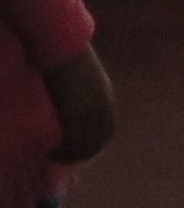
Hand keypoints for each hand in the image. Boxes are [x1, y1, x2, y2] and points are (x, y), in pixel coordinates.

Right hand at [41, 48, 112, 163]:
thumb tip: (79, 112)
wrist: (64, 48)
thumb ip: (89, 97)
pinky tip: (50, 151)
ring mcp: (89, 111)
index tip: (81, 149)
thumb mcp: (88, 81)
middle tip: (65, 158)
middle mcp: (102, 106)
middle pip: (98, 142)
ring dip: (69, 157)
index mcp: (108, 97)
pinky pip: (71, 143)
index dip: (96, 144)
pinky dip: (61, 152)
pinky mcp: (73, 113)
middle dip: (82, 155)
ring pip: (84, 147)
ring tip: (55, 155)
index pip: (108, 131)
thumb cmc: (72, 62)